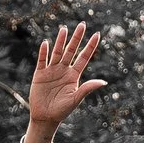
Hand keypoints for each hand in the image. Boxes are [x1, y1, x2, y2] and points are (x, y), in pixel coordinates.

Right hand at [23, 24, 104, 142]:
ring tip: (64, 29)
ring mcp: (51, 71)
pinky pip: (42, 61)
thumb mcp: (76, 99)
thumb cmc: (62, 111)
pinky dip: (44, 52)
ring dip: (60, 41)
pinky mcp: (39, 74)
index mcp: (74, 75)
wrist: (45, 118)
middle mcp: (64, 70)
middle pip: (71, 50)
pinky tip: (46, 43)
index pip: (84, 57)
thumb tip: (104, 82)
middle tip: (82, 24)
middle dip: (77, 38)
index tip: (97, 34)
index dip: (90, 46)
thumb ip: (87, 88)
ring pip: (57, 52)